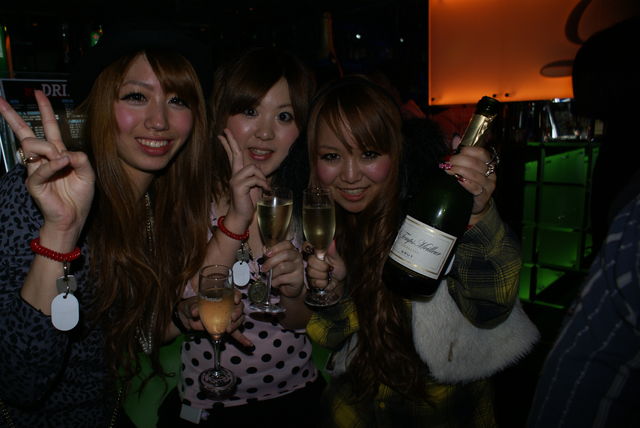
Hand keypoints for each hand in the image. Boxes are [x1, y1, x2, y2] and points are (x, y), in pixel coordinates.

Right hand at [0, 91, 94, 239]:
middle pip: (26, 133)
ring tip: (63, 161)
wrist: (73, 218)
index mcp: (58, 154)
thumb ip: (81, 159)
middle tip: (0, 100)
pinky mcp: (34, 182)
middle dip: (13, 116)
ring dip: (50, 148)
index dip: (45, 111)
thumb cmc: (80, 197)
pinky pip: (39, 168)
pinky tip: (63, 163)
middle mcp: (44, 159)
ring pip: (33, 145)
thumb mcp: (88, 174)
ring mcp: (36, 169)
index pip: (49, 128)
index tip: (38, 94)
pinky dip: (52, 165)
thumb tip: (67, 152)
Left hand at [177, 292, 252, 347]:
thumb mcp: (191, 305)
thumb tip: (195, 312)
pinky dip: (242, 340)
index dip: (237, 296)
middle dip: (238, 313)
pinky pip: (236, 334)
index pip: (234, 294)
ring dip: (236, 325)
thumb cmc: (191, 306)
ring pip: (238, 320)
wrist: (187, 318)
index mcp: (222, 297)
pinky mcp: (225, 329)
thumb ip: (194, 307)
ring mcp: (227, 319)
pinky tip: (249, 345)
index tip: (235, 300)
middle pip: (239, 308)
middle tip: (231, 318)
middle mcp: (228, 307)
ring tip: (228, 330)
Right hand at [218, 128, 268, 225]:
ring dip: (262, 177)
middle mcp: (235, 175)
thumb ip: (255, 177)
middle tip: (225, 130)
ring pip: (252, 168)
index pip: (233, 156)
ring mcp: (236, 180)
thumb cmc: (248, 202)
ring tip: (265, 187)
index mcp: (238, 174)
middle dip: (231, 141)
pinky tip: (265, 190)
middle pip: (235, 154)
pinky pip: (254, 179)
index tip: (222, 135)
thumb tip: (259, 171)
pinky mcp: (239, 187)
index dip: (228, 145)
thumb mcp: (254, 187)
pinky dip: (263, 184)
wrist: (242, 216)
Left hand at [261, 241, 304, 297]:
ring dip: (272, 273)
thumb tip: (264, 250)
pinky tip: (274, 283)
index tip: (266, 254)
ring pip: (283, 267)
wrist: (290, 288)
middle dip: (271, 261)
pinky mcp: (298, 279)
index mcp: (292, 250)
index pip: (287, 244)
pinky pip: (282, 279)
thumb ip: (270, 256)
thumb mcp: (275, 263)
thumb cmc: (282, 273)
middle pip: (285, 254)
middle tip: (263, 268)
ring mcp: (299, 268)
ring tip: (270, 277)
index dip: (276, 248)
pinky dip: (275, 282)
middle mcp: (297, 257)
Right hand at [305, 241, 345, 296]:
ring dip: (323, 275)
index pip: (306, 246)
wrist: (339, 283)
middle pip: (310, 260)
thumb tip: (332, 241)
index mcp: (317, 252)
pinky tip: (325, 281)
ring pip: (311, 272)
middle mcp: (311, 260)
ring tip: (328, 274)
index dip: (308, 248)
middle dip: (322, 266)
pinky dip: (322, 282)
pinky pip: (314, 281)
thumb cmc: (339, 269)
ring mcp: (309, 270)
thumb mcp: (338, 260)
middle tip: (329, 267)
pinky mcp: (309, 280)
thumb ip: (332, 252)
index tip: (315, 252)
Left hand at [443, 146, 495, 214]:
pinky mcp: (484, 196)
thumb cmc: (468, 182)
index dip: (467, 151)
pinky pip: (476, 188)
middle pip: (476, 163)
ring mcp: (489, 185)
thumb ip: (460, 153)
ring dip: (460, 171)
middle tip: (446, 163)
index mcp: (487, 162)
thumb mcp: (464, 166)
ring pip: (475, 175)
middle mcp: (491, 172)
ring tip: (448, 171)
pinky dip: (466, 183)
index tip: (453, 153)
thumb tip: (455, 137)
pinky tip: (458, 180)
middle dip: (459, 161)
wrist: (474, 203)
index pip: (481, 152)